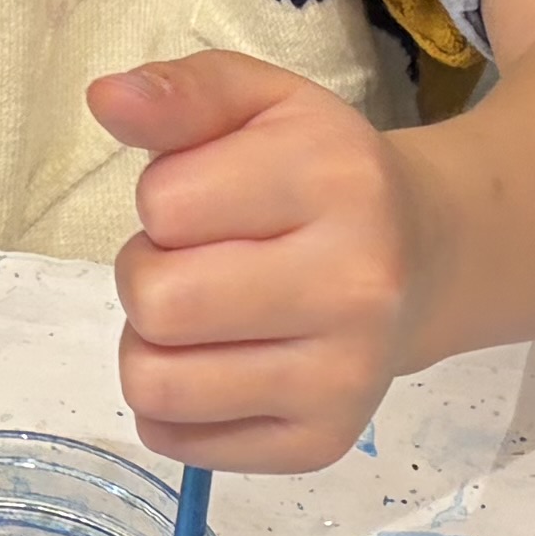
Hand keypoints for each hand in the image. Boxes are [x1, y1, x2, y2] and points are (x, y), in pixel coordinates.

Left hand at [91, 50, 421, 476]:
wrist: (428, 258)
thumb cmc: (322, 173)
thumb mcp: (261, 104)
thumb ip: (183, 93)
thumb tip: (106, 97)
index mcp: (337, 180)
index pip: (164, 206)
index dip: (164, 199)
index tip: (209, 197)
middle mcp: (356, 285)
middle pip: (157, 304)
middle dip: (148, 274)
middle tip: (196, 261)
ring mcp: (345, 378)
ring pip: (156, 385)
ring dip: (151, 346)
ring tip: (201, 314)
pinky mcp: (322, 443)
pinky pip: (177, 442)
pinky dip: (173, 407)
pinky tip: (221, 362)